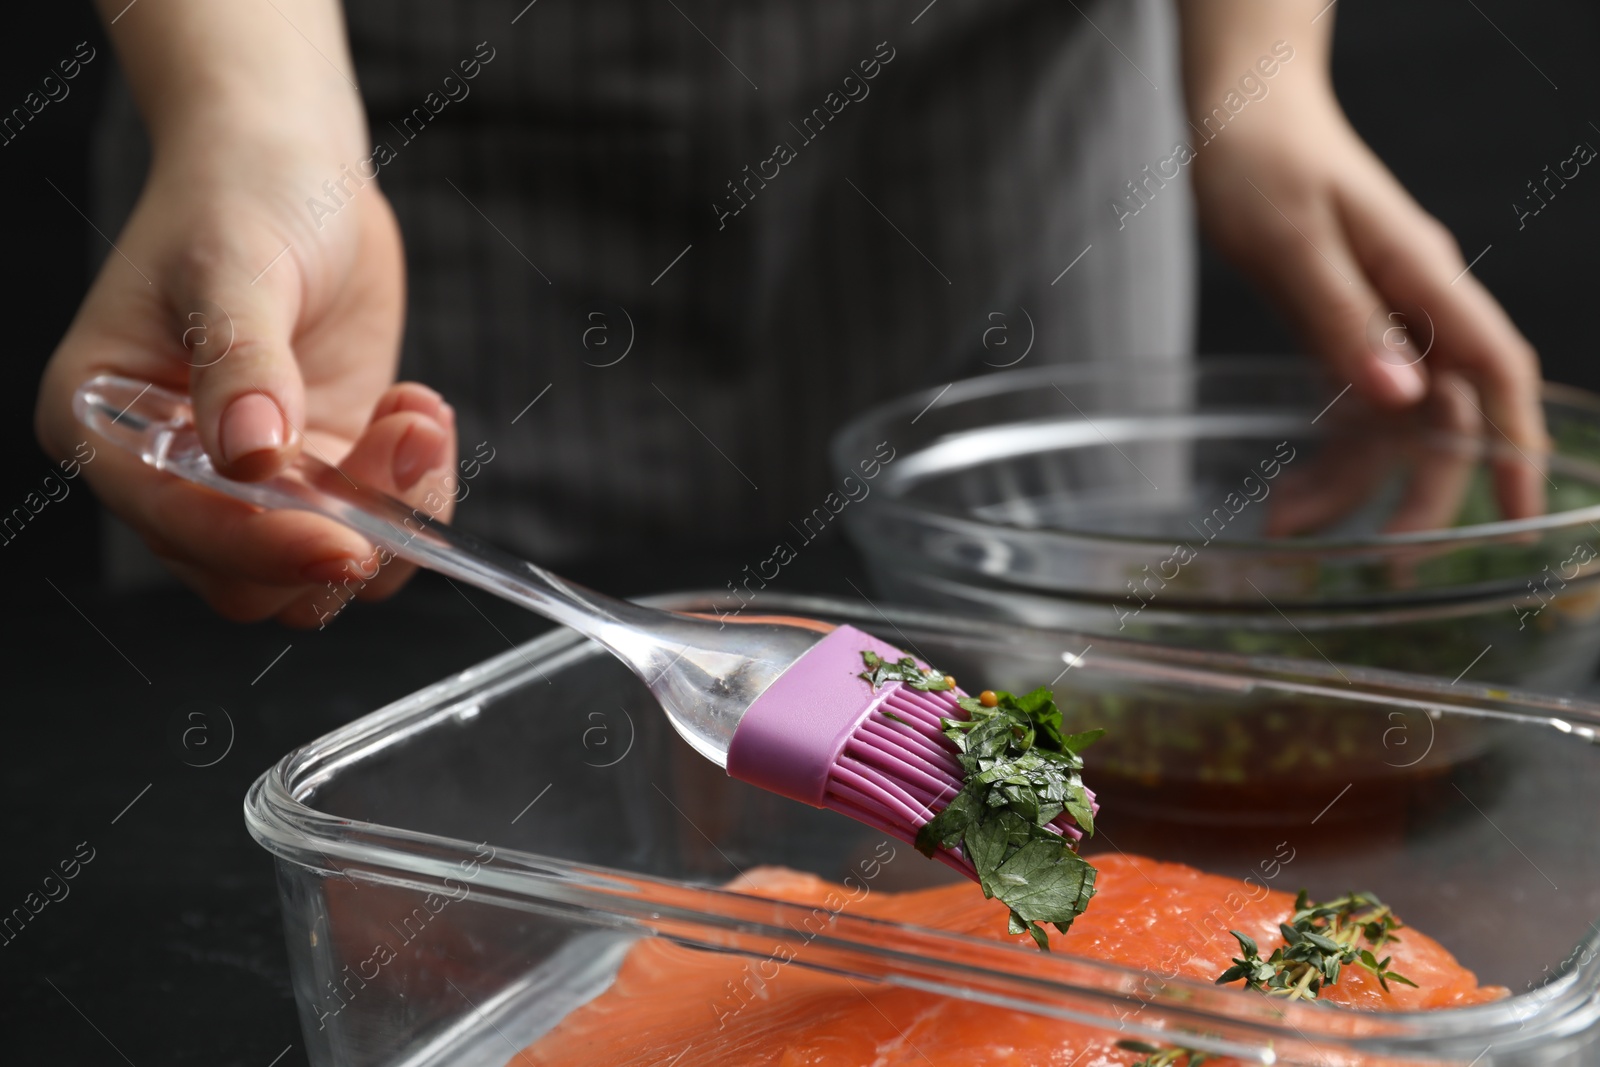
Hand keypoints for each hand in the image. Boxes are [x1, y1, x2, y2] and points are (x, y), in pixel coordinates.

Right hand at [35, 128, 456, 625]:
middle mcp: (172, 470)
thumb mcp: (234, 264)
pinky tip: (420, 412)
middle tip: (404, 449)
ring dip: (393, 515)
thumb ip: (242, 362)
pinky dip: (415, 489)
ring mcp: (253, 478)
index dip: (262, 549)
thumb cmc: (239, 194)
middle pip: (253, 579)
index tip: (344, 542)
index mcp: (107, 426)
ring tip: (420, 416)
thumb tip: (250, 457)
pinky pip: (374, 527)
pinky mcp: (323, 468)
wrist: (293, 163)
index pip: (178, 529)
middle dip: (340, 537)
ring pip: (324, 566)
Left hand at [1186, 41, 1545, 520]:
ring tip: (1288, 526)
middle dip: (1420, 489)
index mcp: (1420, 276)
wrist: (1239, 113)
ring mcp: (1381, 319)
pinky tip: (1291, 491)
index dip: (1514, 442)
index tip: (1521, 513)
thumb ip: (1342, 320)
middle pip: (1446, 413)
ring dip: (1350, 481)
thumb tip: (1401, 396)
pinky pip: (1352, 406)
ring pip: (1392, 422)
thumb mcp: (1289, 242)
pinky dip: (1326, 452)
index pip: (1494, 368)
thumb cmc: (1262, 161)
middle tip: (1386, 560)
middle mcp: (1413, 305)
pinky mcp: (1344, 328)